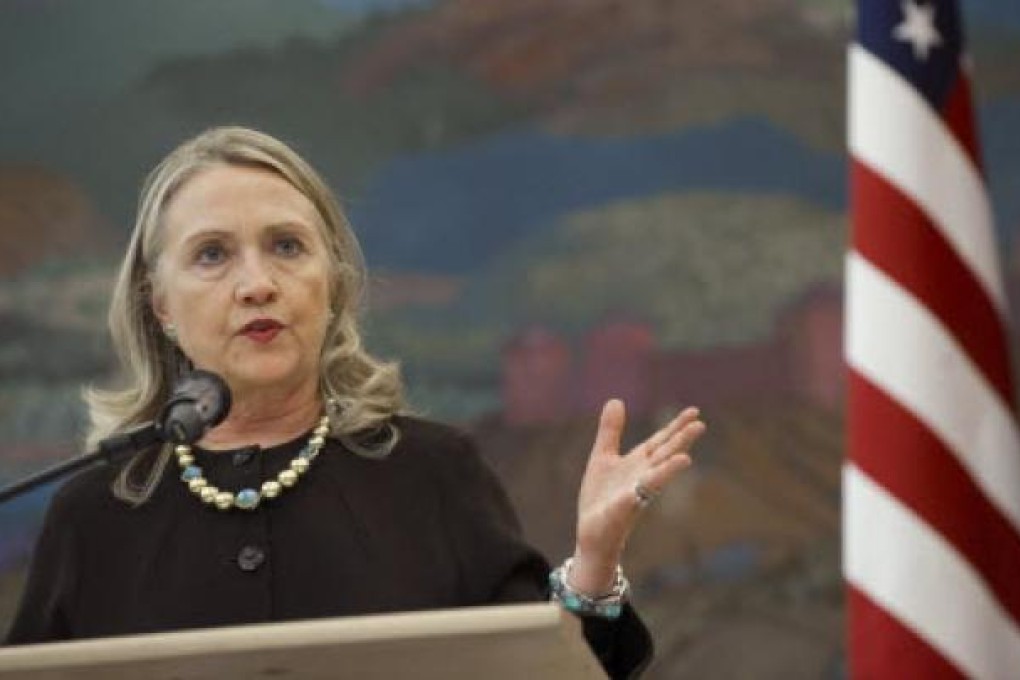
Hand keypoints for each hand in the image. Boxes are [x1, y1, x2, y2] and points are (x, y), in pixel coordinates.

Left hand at [568, 399, 704, 594]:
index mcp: (638, 463)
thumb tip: (617, 400)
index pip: (661, 441)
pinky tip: (649, 482)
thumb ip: (611, 431)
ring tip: (685, 456)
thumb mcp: (603, 456)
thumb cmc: (601, 496)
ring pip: (655, 478)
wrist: (592, 531)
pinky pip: (634, 499)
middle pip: (664, 455)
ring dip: (669, 468)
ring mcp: (635, 494)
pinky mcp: (622, 510)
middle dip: (680, 442)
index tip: (694, 411)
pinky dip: (639, 493)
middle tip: (700, 425)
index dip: (676, 426)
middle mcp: (642, 477)